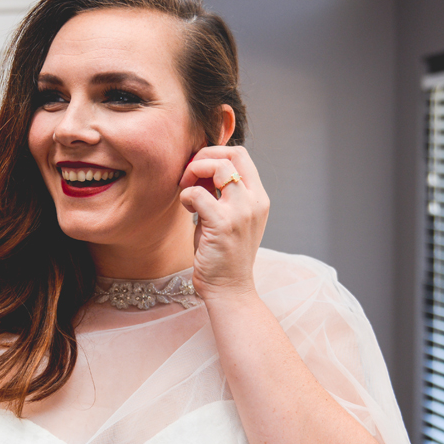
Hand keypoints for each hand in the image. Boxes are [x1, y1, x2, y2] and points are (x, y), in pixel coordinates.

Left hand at [178, 145, 268, 299]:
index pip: (241, 155)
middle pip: (233, 154)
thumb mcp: (227, 217)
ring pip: (219, 167)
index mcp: (258, 198)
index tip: (197, 169)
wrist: (229, 289)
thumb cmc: (223, 255)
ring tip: (186, 188)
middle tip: (188, 174)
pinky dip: (187, 195)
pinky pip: (199, 193)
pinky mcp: (224, 225)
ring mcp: (241, 212)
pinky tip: (186, 207)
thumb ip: (218, 193)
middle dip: (204, 156)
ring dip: (194, 171)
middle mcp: (255, 201)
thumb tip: (199, 168)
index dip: (215, 153)